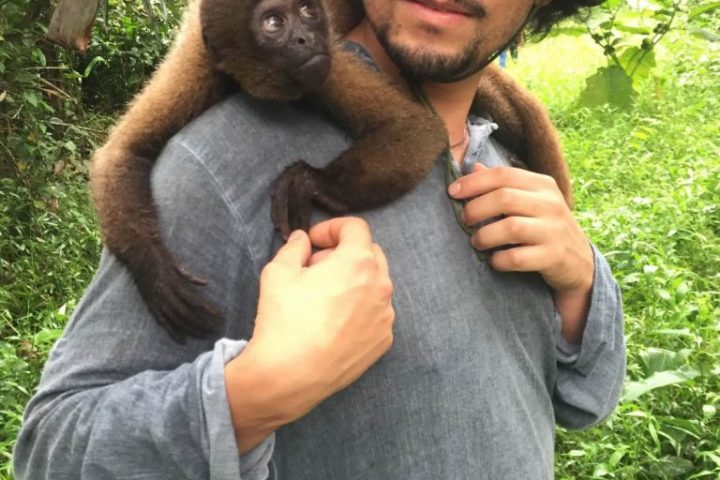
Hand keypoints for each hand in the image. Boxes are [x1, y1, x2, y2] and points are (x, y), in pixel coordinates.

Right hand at [225, 217, 394, 451]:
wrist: (290, 375)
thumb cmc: (284, 319)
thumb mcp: (278, 272)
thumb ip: (294, 247)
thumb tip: (303, 240)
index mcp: (358, 262)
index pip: (355, 228)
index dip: (332, 228)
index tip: (313, 241)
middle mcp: (381, 285)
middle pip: (370, 254)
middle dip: (344, 253)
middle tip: (316, 268)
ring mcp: (385, 315)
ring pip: (375, 285)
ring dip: (354, 281)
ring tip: (324, 297)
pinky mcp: (383, 340)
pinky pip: (375, 313)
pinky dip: (359, 308)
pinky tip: (334, 322)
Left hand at [448, 165, 593, 342]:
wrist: (578, 261)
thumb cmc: (544, 226)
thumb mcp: (530, 200)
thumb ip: (503, 185)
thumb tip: (473, 167)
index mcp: (543, 185)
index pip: (503, 174)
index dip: (473, 182)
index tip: (453, 192)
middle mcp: (551, 204)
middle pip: (504, 198)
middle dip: (476, 209)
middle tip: (466, 221)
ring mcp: (554, 230)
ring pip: (510, 228)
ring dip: (485, 236)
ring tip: (477, 242)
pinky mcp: (553, 256)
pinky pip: (517, 258)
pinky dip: (499, 260)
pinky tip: (495, 260)